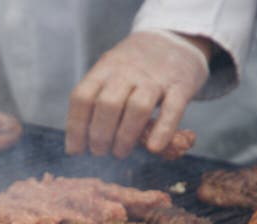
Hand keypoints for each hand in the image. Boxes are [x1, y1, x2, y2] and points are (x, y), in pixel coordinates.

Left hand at [65, 31, 210, 158]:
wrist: (175, 38)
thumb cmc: (136, 67)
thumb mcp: (111, 73)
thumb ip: (97, 100)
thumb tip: (79, 143)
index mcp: (105, 68)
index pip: (82, 97)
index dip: (76, 127)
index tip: (75, 150)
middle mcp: (127, 70)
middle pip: (107, 104)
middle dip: (99, 136)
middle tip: (100, 153)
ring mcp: (155, 77)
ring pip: (136, 107)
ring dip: (125, 136)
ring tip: (120, 153)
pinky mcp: (181, 85)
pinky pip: (172, 109)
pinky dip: (162, 130)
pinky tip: (153, 148)